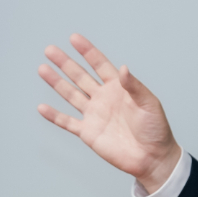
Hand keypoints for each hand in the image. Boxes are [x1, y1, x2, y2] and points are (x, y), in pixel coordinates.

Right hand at [37, 34, 180, 192]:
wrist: (152, 157)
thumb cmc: (155, 129)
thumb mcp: (149, 104)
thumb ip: (134, 86)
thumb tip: (123, 68)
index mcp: (118, 88)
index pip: (99, 65)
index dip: (87, 51)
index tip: (74, 38)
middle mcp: (103, 98)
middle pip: (80, 76)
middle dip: (65, 63)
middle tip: (50, 50)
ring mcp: (94, 115)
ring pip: (71, 95)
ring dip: (57, 83)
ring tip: (43, 69)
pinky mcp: (88, 132)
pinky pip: (67, 122)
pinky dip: (54, 116)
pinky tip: (42, 107)